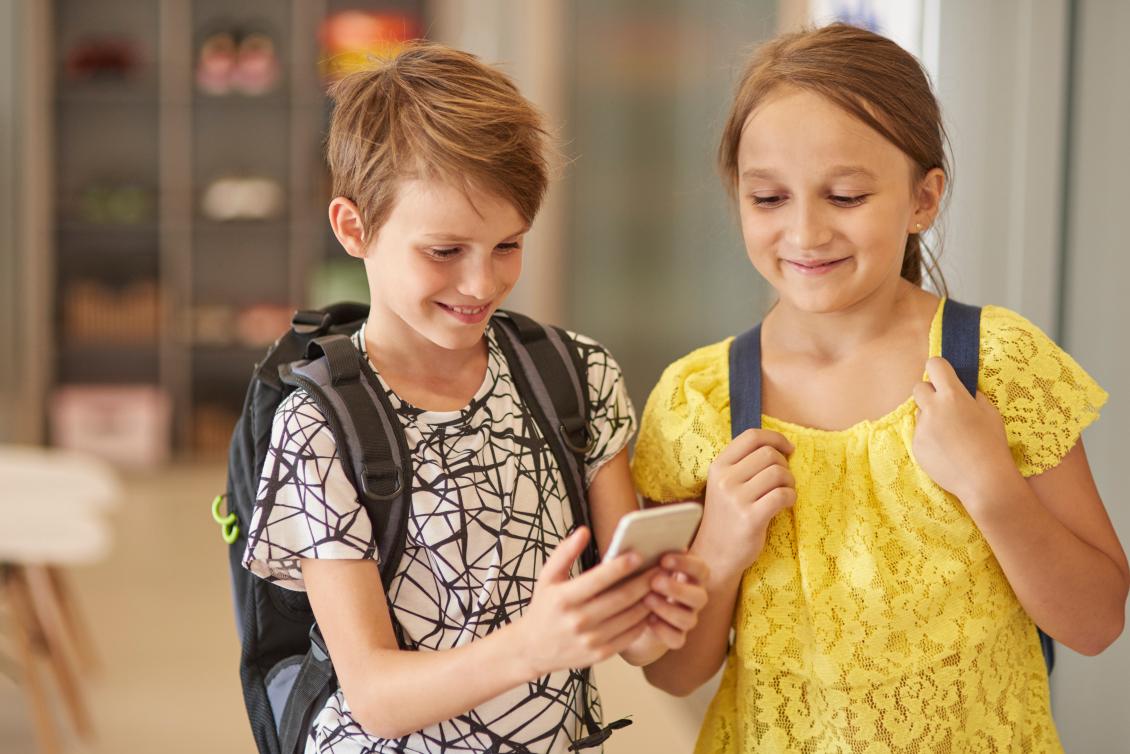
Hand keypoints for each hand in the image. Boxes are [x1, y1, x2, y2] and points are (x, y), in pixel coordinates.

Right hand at [518, 527, 653, 676]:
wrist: (533, 649)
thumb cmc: (544, 608)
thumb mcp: (547, 577)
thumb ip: (565, 552)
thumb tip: (583, 531)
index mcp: (564, 599)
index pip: (599, 579)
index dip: (621, 566)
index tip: (639, 554)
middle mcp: (578, 621)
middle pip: (622, 598)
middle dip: (644, 581)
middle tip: (660, 568)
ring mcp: (591, 640)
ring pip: (630, 617)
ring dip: (649, 599)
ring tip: (660, 585)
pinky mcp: (600, 654)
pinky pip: (630, 635)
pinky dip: (643, 620)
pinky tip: (650, 606)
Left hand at [642, 551, 709, 648]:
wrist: (633, 608)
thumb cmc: (640, 578)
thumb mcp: (641, 566)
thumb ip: (645, 556)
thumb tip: (635, 543)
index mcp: (691, 576)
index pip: (701, 569)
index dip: (686, 564)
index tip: (664, 558)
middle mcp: (694, 598)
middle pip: (700, 597)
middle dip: (677, 589)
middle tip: (654, 581)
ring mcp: (687, 618)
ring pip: (689, 620)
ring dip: (668, 609)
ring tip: (646, 599)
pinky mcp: (676, 637)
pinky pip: (677, 639)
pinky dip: (663, 630)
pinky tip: (648, 620)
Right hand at [696, 428, 795, 579]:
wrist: (714, 555)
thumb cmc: (726, 517)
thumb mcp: (725, 484)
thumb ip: (744, 464)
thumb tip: (780, 446)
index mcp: (718, 466)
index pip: (751, 436)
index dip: (776, 438)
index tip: (788, 449)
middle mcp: (725, 479)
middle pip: (769, 454)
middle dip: (784, 465)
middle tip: (783, 481)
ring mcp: (736, 498)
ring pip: (778, 473)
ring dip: (790, 482)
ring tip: (784, 493)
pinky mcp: (750, 518)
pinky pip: (782, 495)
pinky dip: (791, 497)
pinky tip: (786, 504)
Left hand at [912, 357, 1016, 505]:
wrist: (984, 480)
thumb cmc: (992, 444)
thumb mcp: (990, 412)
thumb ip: (971, 396)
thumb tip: (960, 388)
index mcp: (952, 395)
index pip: (934, 365)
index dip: (939, 369)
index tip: (943, 376)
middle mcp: (932, 408)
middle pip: (919, 387)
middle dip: (930, 392)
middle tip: (945, 406)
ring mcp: (921, 428)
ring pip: (919, 413)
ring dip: (930, 417)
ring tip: (951, 436)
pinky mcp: (916, 445)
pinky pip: (919, 434)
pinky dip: (929, 438)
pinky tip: (946, 451)